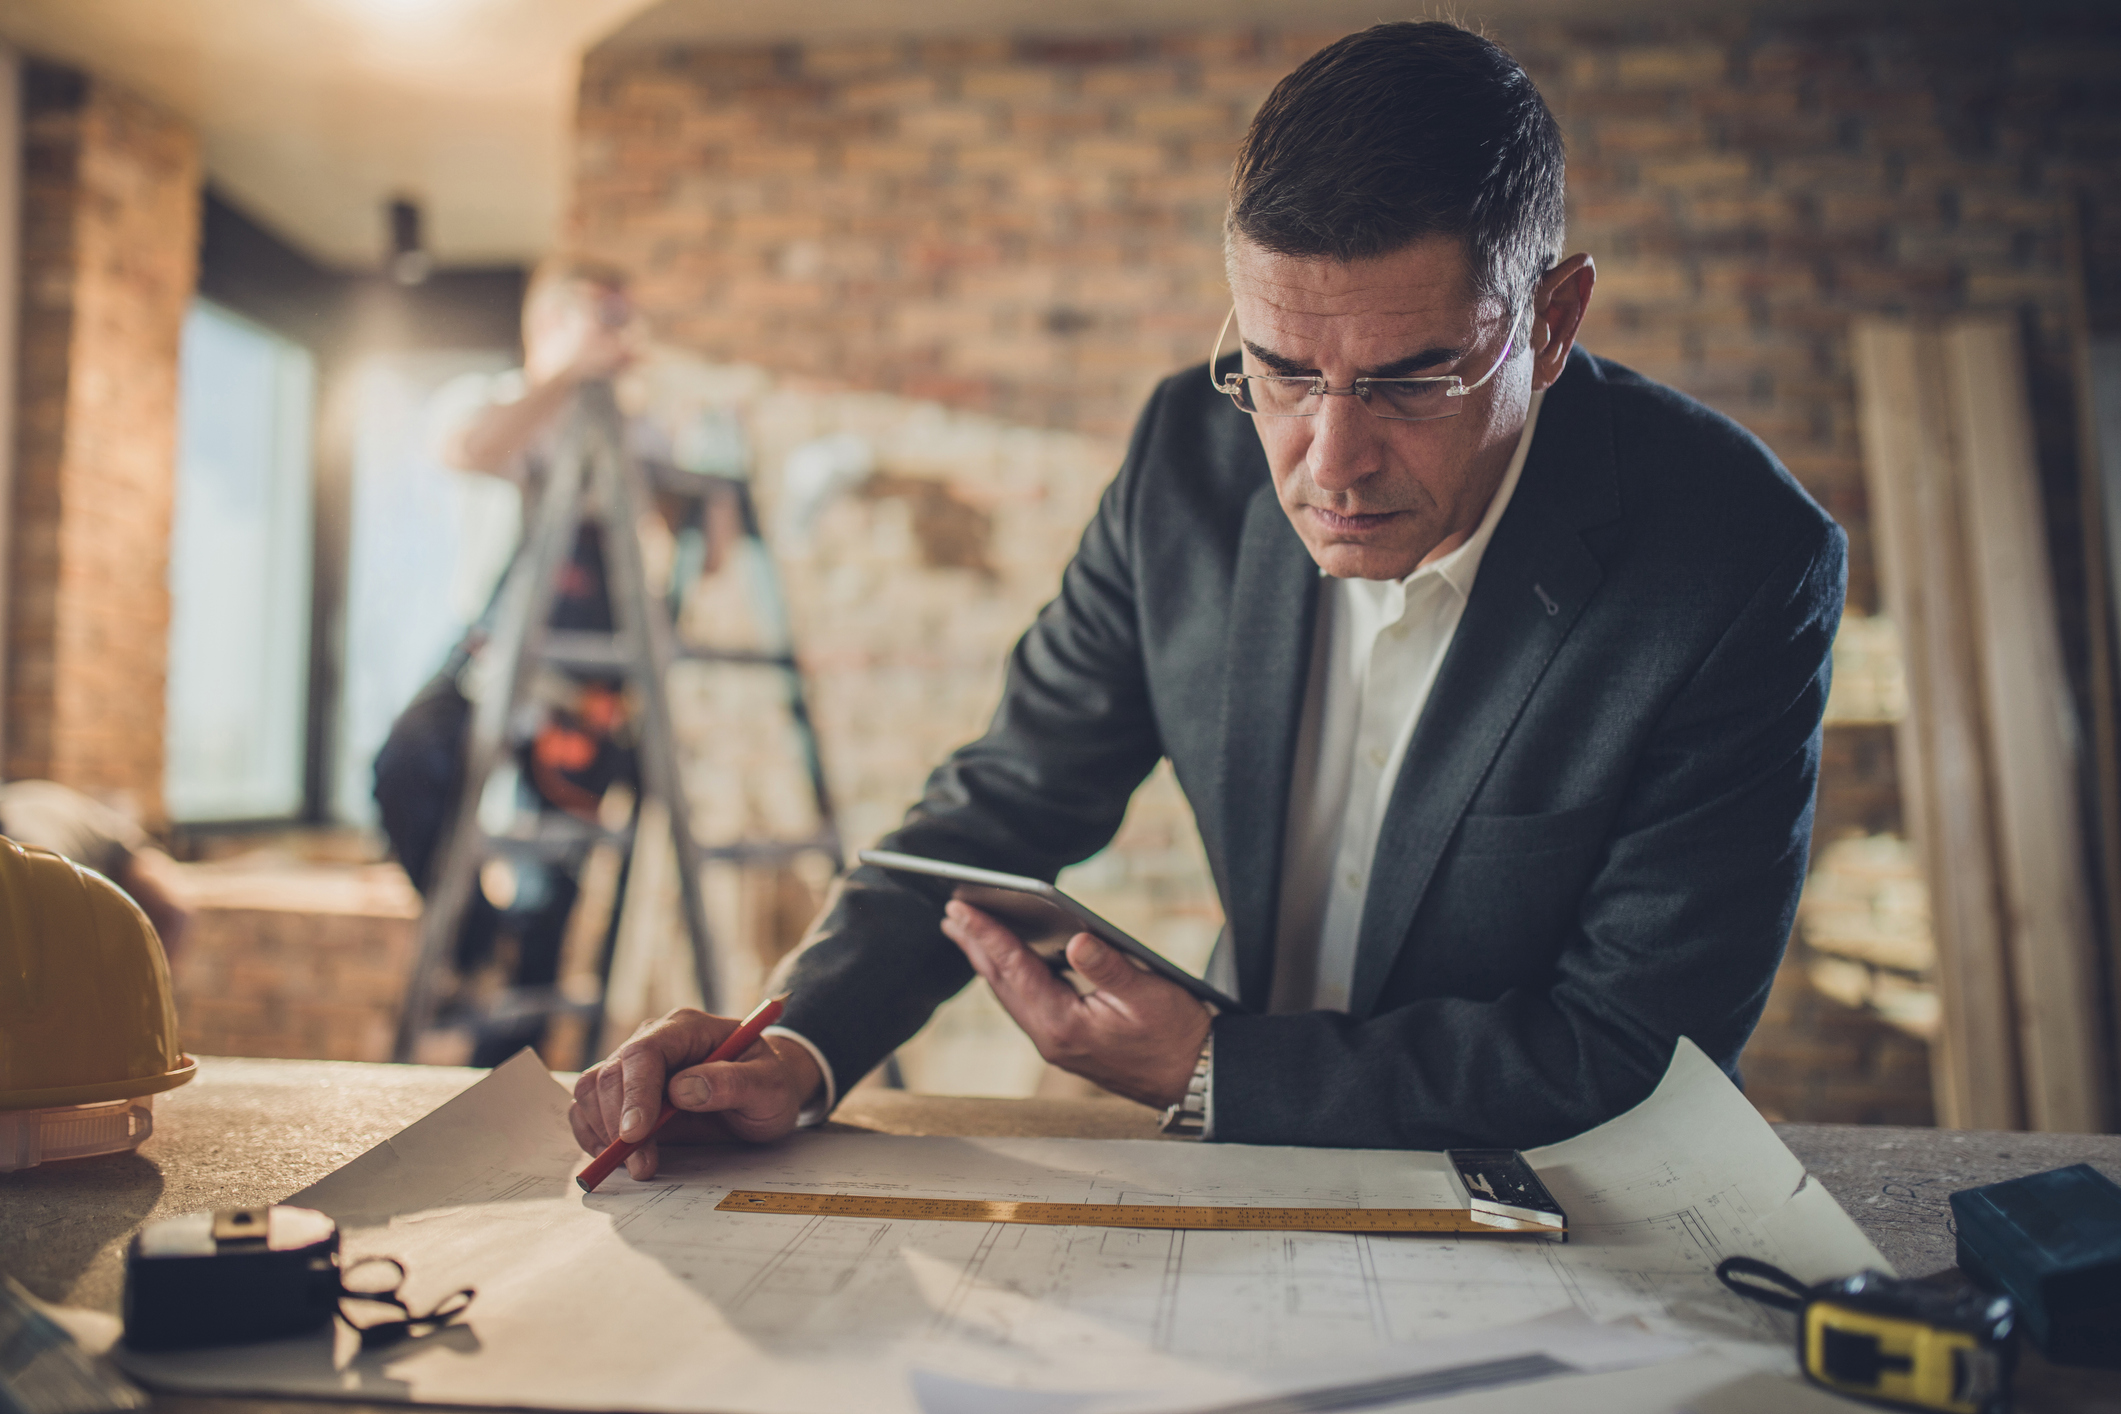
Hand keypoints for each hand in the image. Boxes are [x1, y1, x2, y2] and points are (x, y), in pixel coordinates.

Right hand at [568, 1008, 822, 1179]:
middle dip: (618, 1124)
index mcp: (688, 1028)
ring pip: (591, 1090)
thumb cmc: (769, 1086)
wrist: (763, 1096)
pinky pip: (588, 1108)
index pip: (645, 1052)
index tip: (636, 1134)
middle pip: (611, 1074)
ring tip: (636, 1164)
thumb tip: (682, 1089)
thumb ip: (734, 1083)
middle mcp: (654, 1040)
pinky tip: (618, 1156)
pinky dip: (592, 1135)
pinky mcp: (624, 1092)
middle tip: (642, 1165)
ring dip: (602, 1132)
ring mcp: (635, 1066)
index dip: (636, 1092)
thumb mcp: (769, 1087)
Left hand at [941, 901, 1210, 1108]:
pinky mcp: (1066, 1042)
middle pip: (1001, 984)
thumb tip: (1078, 940)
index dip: (987, 935)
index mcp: (1064, 1025)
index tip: (961, 909)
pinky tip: (1008, 962)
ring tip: (967, 933)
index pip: (1015, 971)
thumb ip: (1108, 966)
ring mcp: (1056, 1043)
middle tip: (951, 913)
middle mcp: (1051, 1038)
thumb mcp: (1147, 993)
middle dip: (975, 946)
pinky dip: (1011, 977)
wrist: (1193, 1077)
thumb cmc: (1175, 1036)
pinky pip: (1027, 1003)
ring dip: (988, 962)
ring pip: (1011, 995)